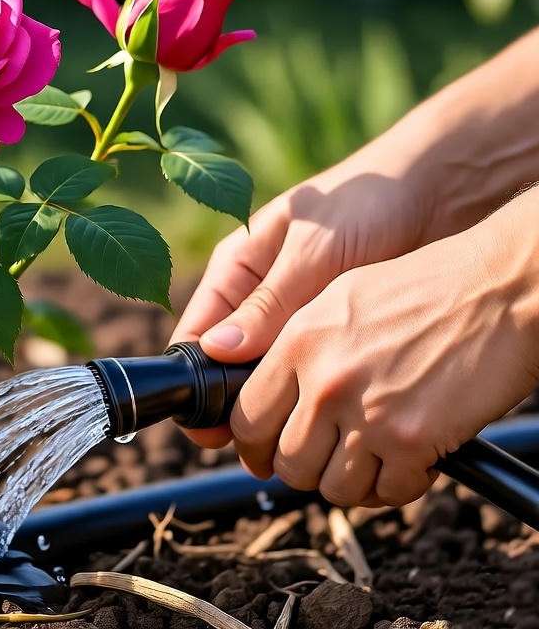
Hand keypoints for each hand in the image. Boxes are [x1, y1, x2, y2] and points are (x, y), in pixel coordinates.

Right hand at [170, 151, 436, 446]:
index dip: (194, 382)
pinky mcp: (335, 336)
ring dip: (277, 408)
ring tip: (289, 442)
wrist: (444, 189)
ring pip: (269, 377)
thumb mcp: (313, 251)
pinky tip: (325, 422)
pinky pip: (310, 375)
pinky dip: (313, 400)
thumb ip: (270, 302)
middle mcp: (258, 300)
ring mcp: (296, 320)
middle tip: (252, 447)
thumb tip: (216, 350)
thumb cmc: (370, 200)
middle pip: (227, 366)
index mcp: (236, 271)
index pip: (196, 335)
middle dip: (236, 407)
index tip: (204, 424)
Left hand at [227, 214, 538, 505]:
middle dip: (305, 470)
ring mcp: (368, 415)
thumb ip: (291, 345)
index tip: (265, 456)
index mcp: (298, 344)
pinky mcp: (412, 441)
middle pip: (288, 463)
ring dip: (352, 483)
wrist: (500, 289)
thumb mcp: (338, 300)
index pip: (248, 420)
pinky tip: (410, 461)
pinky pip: (387, 492)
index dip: (255, 448)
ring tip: (372, 460)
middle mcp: (325, 382)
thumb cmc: (425, 288)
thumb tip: (253, 386)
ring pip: (333, 488)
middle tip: (329, 460)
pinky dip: (396, 487)